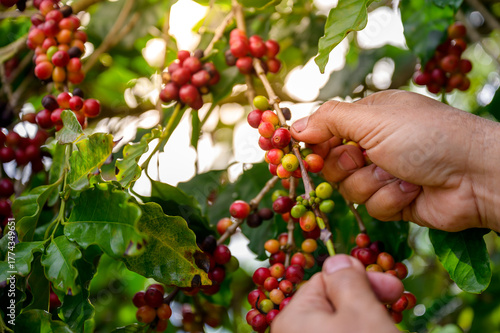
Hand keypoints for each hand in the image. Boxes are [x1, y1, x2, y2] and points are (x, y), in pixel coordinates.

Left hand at [271, 254, 402, 332]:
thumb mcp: (360, 312)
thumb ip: (347, 280)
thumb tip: (337, 259)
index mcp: (293, 316)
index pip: (327, 279)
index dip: (363, 278)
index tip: (394, 287)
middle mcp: (292, 331)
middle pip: (333, 302)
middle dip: (366, 299)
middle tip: (396, 302)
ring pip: (338, 321)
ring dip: (364, 317)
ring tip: (385, 326)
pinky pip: (335, 332)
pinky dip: (356, 329)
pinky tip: (375, 331)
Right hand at [291, 90, 499, 231]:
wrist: (475, 174)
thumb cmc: (425, 135)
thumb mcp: (374, 118)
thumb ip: (330, 119)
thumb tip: (293, 127)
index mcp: (368, 118)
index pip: (324, 131)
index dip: (312, 144)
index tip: (303, 154)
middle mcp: (373, 145)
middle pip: (331, 164)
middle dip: (347, 165)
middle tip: (365, 158)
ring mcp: (384, 174)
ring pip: (350, 188)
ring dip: (374, 183)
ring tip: (401, 173)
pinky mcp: (394, 201)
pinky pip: (372, 206)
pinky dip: (391, 198)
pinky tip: (413, 189)